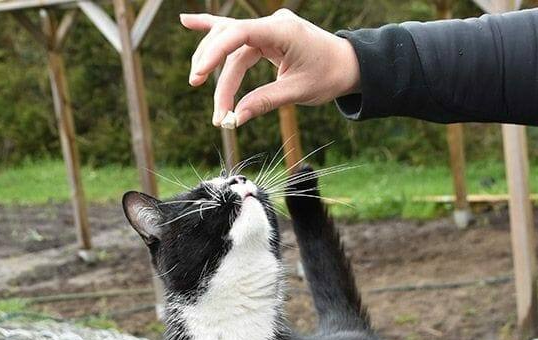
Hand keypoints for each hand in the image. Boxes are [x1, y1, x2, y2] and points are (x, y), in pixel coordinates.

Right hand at [180, 9, 359, 126]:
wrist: (350, 66)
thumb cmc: (329, 76)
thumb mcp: (297, 92)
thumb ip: (264, 102)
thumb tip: (235, 118)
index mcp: (283, 30)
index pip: (239, 34)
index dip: (215, 54)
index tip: (199, 77)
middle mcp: (273, 24)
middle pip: (230, 40)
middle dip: (213, 68)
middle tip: (204, 96)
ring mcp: (269, 28)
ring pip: (231, 42)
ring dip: (214, 63)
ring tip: (197, 81)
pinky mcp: (267, 36)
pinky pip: (236, 33)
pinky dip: (213, 30)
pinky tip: (188, 22)